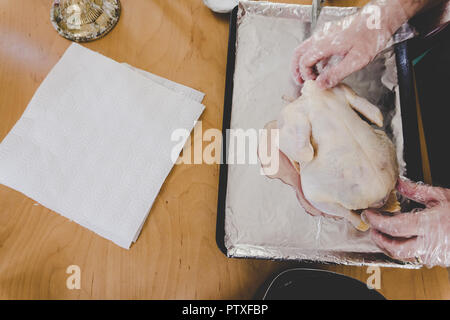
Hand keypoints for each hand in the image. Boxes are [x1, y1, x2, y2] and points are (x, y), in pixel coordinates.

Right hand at [292, 1, 406, 88]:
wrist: (380, 18)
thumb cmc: (371, 37)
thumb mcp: (355, 61)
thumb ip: (336, 74)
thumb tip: (320, 85)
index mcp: (324, 44)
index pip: (304, 61)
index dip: (306, 74)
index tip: (315, 83)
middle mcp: (321, 37)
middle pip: (298, 53)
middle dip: (297, 69)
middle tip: (300, 81)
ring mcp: (324, 34)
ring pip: (305, 48)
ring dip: (303, 63)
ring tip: (310, 76)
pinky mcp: (330, 33)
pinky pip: (314, 46)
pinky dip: (313, 57)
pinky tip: (322, 66)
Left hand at [364, 178, 449, 266]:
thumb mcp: (442, 196)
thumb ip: (416, 191)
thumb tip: (396, 182)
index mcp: (431, 224)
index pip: (395, 227)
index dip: (377, 221)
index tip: (369, 214)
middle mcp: (431, 243)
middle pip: (394, 248)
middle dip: (378, 238)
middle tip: (371, 226)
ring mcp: (434, 254)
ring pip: (402, 256)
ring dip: (387, 245)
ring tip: (382, 232)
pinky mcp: (436, 260)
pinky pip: (413, 256)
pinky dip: (402, 248)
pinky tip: (400, 237)